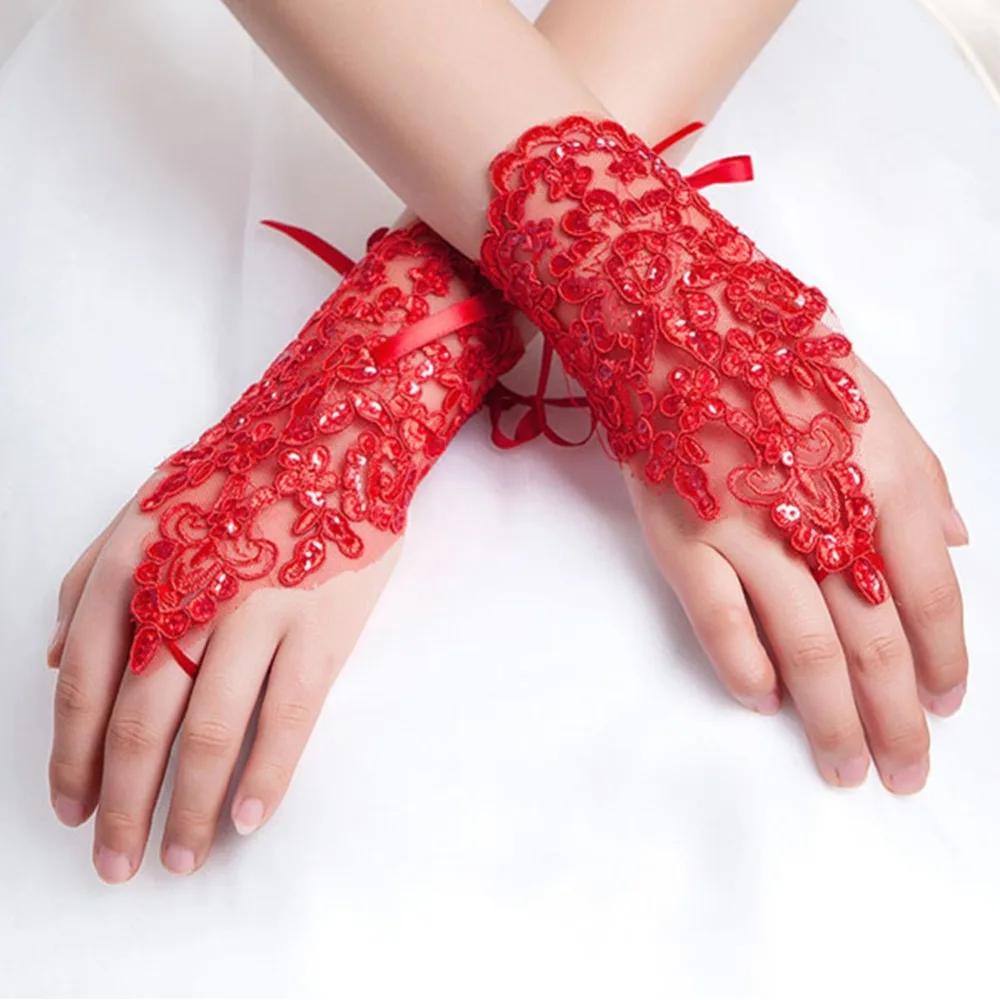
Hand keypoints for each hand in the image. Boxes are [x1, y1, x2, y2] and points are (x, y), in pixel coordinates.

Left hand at [47, 489, 399, 881]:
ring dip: (190, 808)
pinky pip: (288, 716)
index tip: (74, 811)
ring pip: (212, 732)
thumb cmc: (240, 477)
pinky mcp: (320, 625)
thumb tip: (57, 661)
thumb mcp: (146, 507)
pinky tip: (249, 818)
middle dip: (124, 806)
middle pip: (142, 724)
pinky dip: (266, 776)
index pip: (86, 686)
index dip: (73, 760)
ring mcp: (258, 611)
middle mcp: (188, 593)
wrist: (335, 438)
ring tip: (181, 857)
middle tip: (116, 862)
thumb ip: (90, 578)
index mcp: (133, 566)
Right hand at [628, 355, 966, 792]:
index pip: (930, 591)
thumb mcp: (874, 398)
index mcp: (882, 473)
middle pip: (872, 639)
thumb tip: (960, 542)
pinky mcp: (682, 538)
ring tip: (845, 767)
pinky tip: (766, 701)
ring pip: (803, 649)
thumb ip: (924, 475)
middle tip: (906, 772)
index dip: (947, 658)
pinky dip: (747, 673)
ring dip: (829, 720)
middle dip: (894, 719)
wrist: (674, 323)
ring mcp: (744, 528)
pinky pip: (720, 625)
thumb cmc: (776, 357)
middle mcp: (818, 509)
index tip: (946, 703)